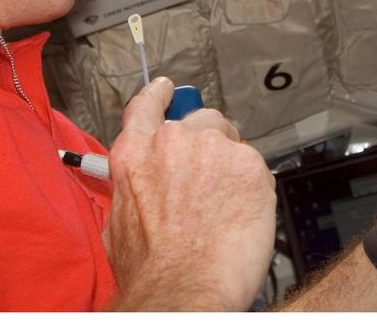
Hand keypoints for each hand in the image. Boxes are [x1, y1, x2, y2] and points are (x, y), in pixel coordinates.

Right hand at [105, 77, 276, 310]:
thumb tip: (143, 190)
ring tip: (227, 208)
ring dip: (231, 168)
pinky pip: (256, 169)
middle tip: (211, 182)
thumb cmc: (152, 269)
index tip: (167, 89)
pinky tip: (242, 216)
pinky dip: (254, 189)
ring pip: (232, 144)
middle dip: (207, 146)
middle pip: (200, 123)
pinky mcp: (248, 164)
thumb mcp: (120, 222)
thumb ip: (135, 188)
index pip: (146, 105)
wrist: (183, 288)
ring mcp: (212, 148)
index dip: (160, 95)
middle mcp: (171, 141)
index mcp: (135, 153)